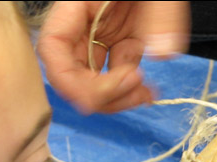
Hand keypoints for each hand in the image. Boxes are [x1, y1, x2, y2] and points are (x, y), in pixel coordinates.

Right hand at [37, 1, 189, 113]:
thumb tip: (164, 52)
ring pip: (93, 82)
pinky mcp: (122, 43)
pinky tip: (149, 91)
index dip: (71, 79)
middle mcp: (83, 23)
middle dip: (99, 93)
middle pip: (71, 74)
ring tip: (145, 93)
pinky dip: (130, 90)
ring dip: (116, 99)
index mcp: (77, 3)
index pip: (52, 48)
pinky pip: (116, 75)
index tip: (108, 87)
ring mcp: (102, 35)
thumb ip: (162, 12)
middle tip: (134, 88)